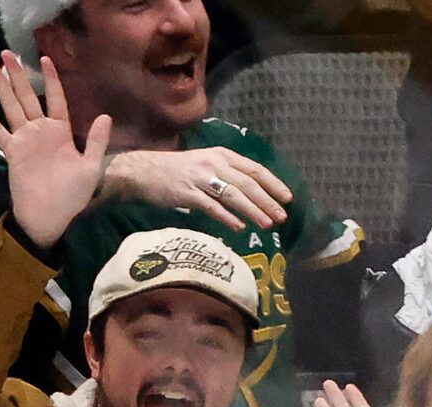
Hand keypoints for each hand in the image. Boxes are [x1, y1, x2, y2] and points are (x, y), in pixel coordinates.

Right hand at [0, 52, 110, 250]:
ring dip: (2, 87)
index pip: (55, 98)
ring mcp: (25, 141)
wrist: (51, 219)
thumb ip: (96, 141)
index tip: (44, 59)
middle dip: (18, 75)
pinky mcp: (12, 153)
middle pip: (27, 96)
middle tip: (7, 53)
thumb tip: (105, 116)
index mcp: (60, 132)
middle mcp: (40, 132)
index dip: (50, 79)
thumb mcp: (91, 168)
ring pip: (11, 107)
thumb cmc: (73, 197)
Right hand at [101, 146, 290, 232]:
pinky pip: (212, 207)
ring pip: (233, 195)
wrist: (144, 171)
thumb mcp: (206, 164)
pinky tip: (239, 228)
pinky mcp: (187, 194)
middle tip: (282, 217)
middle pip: (248, 183)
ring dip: (252, 211)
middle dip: (267, 201)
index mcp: (222, 154)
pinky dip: (227, 218)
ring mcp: (201, 178)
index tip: (287, 198)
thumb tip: (249, 193)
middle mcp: (214, 163)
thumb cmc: (177, 171)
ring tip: (266, 225)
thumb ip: (226, 175)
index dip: (273, 184)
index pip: (254, 169)